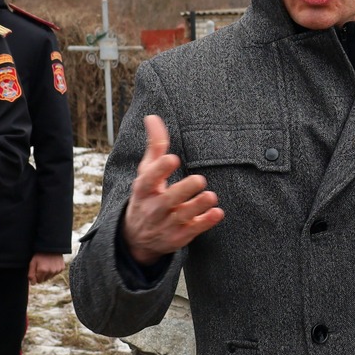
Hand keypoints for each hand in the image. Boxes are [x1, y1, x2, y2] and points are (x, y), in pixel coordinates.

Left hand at [28, 252, 67, 283]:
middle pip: (44, 280)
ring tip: (46, 265)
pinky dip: (53, 271)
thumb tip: (32, 284)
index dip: (36, 277)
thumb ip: (31, 274)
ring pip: (50, 277)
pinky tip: (52, 264)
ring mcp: (57, 270)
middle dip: (42, 276)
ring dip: (48, 273)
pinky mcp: (61, 268)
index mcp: (42, 270)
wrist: (51, 246)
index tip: (36, 271)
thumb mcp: (32, 262)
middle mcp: (50, 272)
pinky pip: (56, 273)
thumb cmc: (40, 254)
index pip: (38, 281)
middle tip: (41, 267)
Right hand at [120, 115, 223, 265]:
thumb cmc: (147, 196)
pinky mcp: (179, 236)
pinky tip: (217, 212)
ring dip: (198, 206)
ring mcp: (166, 224)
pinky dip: (206, 222)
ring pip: (183, 216)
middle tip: (199, 179)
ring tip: (211, 196)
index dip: (160, 169)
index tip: (172, 158)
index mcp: (144, 189)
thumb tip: (152, 116)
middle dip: (183, 190)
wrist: (137, 237)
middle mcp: (154, 208)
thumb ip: (154, 145)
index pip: (149, 179)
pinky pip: (194, 231)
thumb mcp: (146, 172)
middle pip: (168, 200)